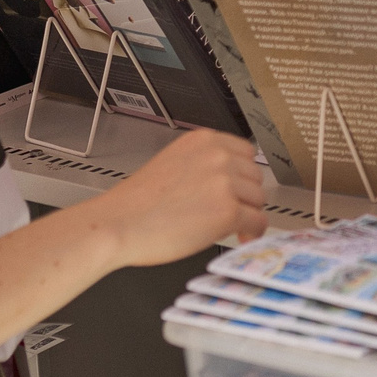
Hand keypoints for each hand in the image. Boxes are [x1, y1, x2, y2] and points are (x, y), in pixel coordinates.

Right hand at [84, 130, 267, 266]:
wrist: (118, 224)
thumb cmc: (136, 203)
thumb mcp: (173, 164)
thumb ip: (203, 165)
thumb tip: (228, 181)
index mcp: (203, 140)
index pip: (245, 152)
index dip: (242, 176)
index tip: (239, 188)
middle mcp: (217, 156)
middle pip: (255, 176)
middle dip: (245, 196)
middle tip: (232, 211)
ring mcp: (225, 182)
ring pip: (258, 200)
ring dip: (247, 214)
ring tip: (229, 225)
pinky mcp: (228, 211)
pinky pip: (257, 222)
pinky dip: (252, 232)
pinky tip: (240, 235)